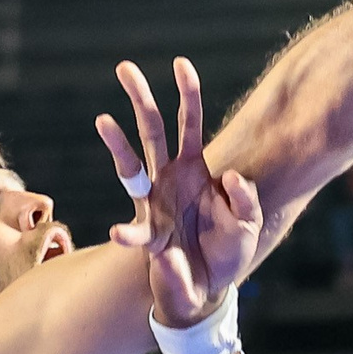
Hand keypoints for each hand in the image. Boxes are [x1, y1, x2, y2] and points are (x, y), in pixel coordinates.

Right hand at [97, 57, 266, 327]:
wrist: (206, 290)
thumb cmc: (226, 251)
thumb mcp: (249, 225)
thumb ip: (245, 200)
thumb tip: (228, 178)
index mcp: (194, 171)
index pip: (190, 124)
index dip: (188, 95)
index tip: (181, 64)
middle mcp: (168, 180)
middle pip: (152, 131)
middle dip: (140, 98)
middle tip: (125, 67)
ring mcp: (155, 206)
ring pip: (132, 167)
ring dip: (118, 143)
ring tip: (103, 118)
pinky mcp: (151, 240)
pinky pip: (137, 235)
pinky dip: (129, 236)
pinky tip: (119, 234)